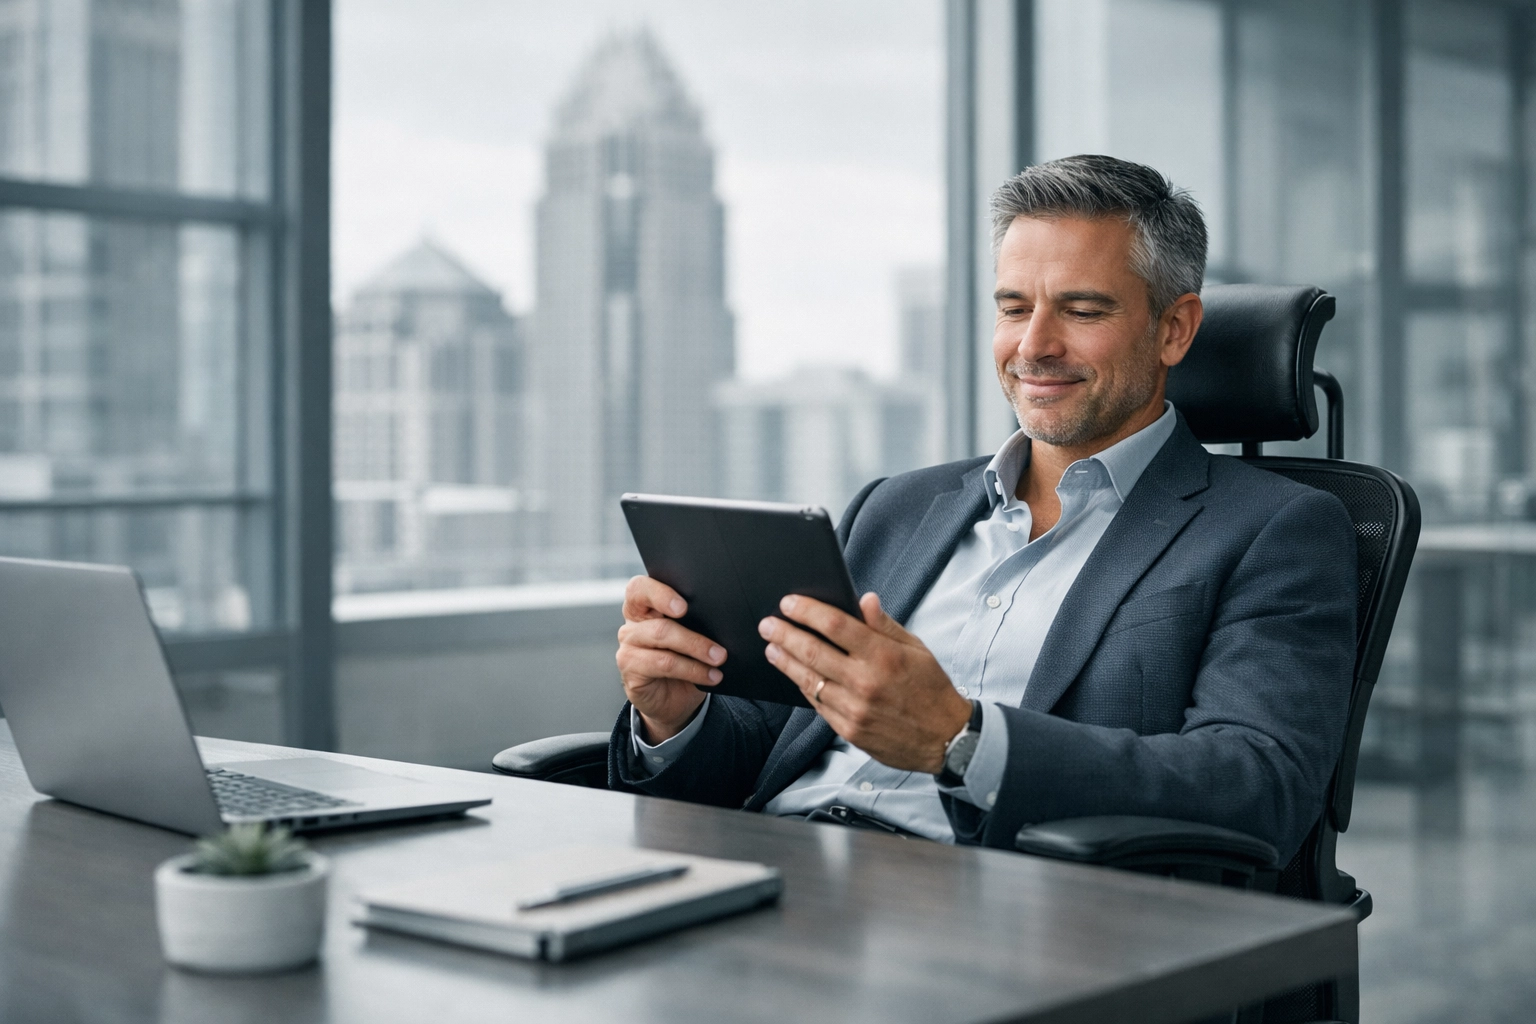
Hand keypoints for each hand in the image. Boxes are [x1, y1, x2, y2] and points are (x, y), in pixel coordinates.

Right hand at [616, 576, 726, 742]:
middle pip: (657, 624)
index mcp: (643, 607)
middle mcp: (632, 625)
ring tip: (719, 661)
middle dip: (693, 637)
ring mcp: (628, 649)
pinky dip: (692, 670)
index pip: (639, 589)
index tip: (684, 606)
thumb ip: (695, 620)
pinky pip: (663, 665)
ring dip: (696, 652)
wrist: (674, 699)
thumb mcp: (691, 634)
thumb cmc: (684, 659)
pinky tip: (710, 676)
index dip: (660, 594)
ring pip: (662, 642)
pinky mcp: (631, 671)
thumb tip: (723, 616)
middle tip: (719, 650)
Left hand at [758, 592, 971, 772]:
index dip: (807, 611)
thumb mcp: (916, 649)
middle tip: (767, 624)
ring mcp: (854, 708)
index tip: (789, 602)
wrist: (946, 738)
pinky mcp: (849, 730)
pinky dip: (803, 686)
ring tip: (772, 648)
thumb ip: (885, 625)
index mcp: (883, 655)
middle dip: (785, 634)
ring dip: (785, 661)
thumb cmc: (932, 689)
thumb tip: (863, 599)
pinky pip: (817, 704)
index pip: (835, 625)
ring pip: (808, 680)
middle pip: (813, 651)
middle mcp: (865, 681)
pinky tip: (794, 675)